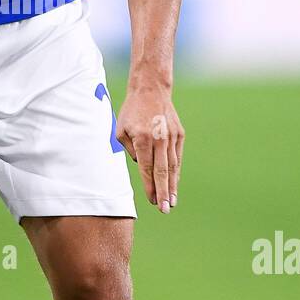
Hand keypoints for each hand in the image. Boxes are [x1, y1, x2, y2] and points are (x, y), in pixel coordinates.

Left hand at [116, 83, 183, 213]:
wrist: (151, 90)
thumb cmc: (131, 112)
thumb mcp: (120, 130)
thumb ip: (130, 151)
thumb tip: (142, 166)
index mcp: (143, 138)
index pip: (147, 168)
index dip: (150, 186)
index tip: (153, 201)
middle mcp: (159, 139)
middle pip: (162, 171)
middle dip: (164, 192)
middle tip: (165, 209)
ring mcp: (171, 136)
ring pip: (173, 166)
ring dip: (172, 185)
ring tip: (172, 202)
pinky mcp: (179, 134)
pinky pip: (177, 157)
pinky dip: (176, 172)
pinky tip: (174, 185)